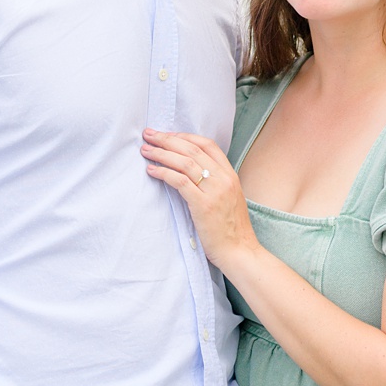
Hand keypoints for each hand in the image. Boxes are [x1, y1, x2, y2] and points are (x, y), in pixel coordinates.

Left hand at [142, 128, 255, 266]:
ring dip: (161, 153)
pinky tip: (151, 170)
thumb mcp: (227, 197)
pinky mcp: (203, 205)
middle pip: (192, 150)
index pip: (207, 144)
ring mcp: (215, 191)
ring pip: (184, 162)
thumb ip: (213, 182)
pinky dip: (163, 172)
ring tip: (145, 151)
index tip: (167, 134)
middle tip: (148, 135)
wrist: (240, 251)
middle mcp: (224, 179)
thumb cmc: (230, 228)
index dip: (185, 136)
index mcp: (230, 174)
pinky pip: (179, 181)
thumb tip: (188, 169)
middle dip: (167, 139)